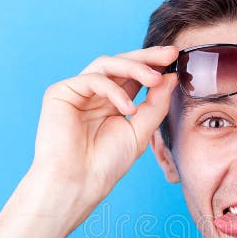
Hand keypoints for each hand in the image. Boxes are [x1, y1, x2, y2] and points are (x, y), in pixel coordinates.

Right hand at [27, 45, 178, 215]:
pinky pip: (93, 79)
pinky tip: (128, 109)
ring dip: (134, 68)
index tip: (176, 58)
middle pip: (121, 63)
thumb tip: (171, 77)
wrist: (78, 183)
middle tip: (170, 54)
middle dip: (147, 57)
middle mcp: (94, 93)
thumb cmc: (105, 164)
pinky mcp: (60, 92)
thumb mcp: (140, 132)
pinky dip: (114, 90)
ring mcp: (77, 91)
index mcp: (112, 101)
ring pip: (107, 64)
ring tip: (154, 80)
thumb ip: (156, 104)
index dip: (153, 65)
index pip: (134, 75)